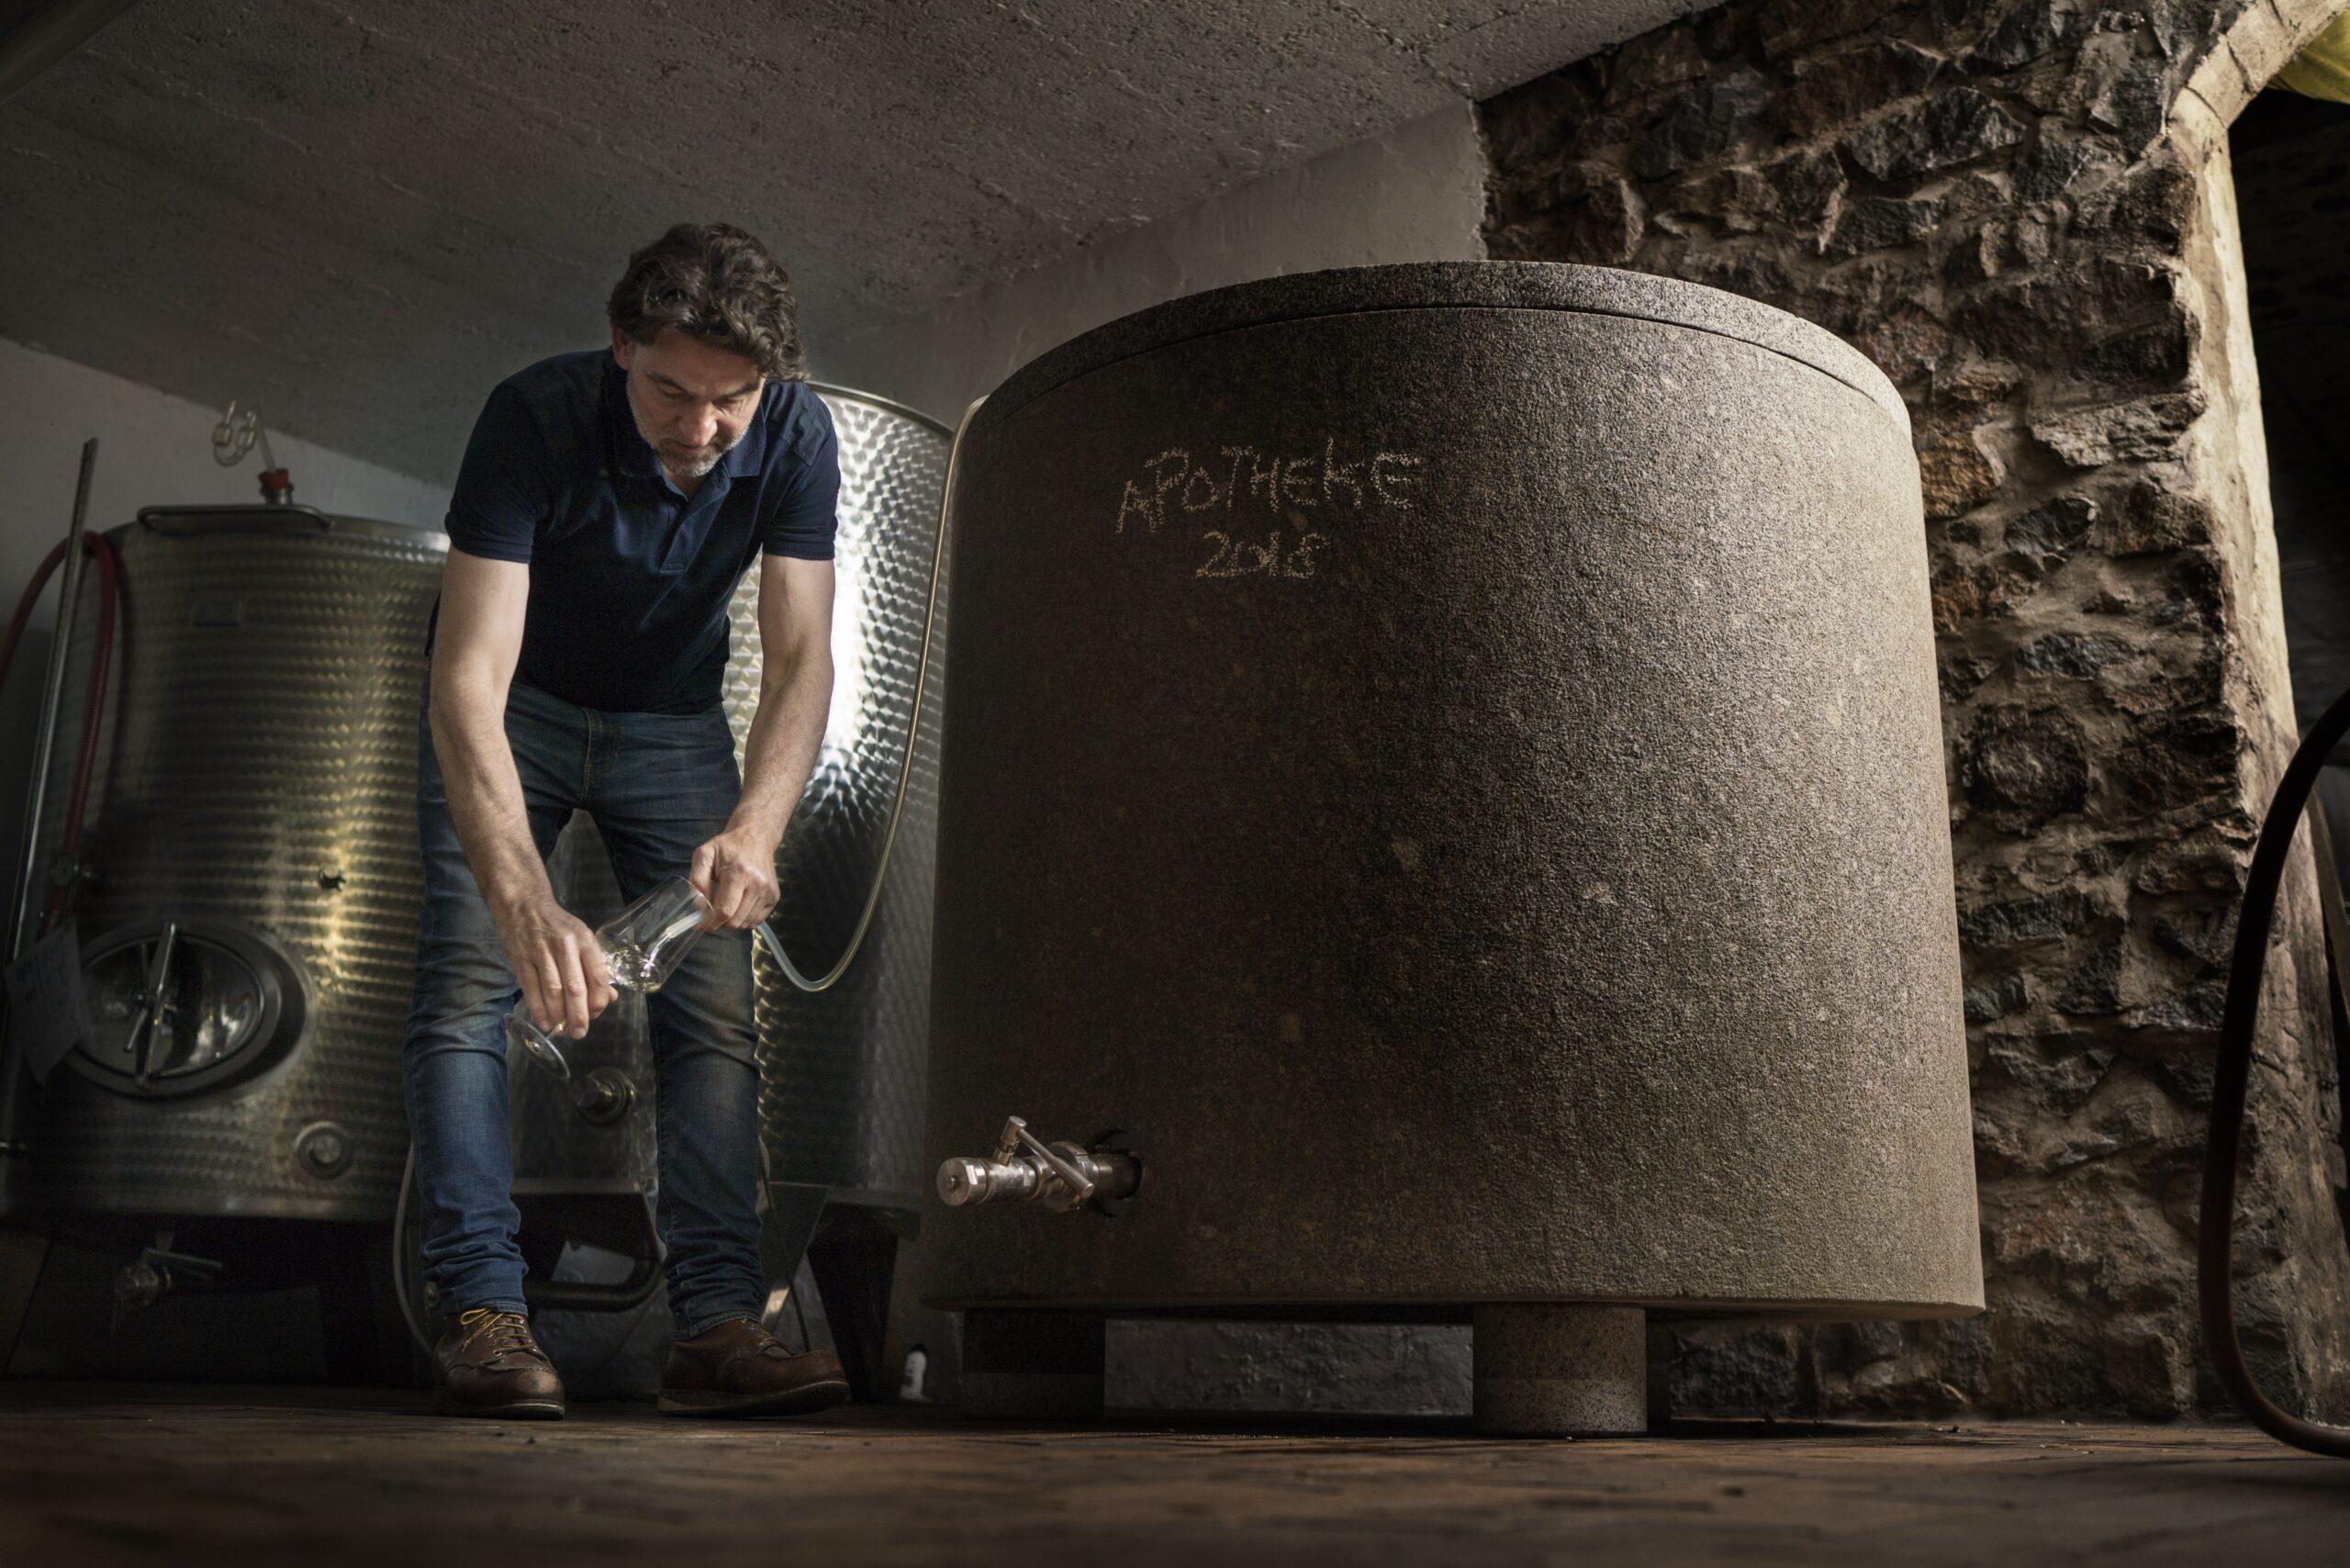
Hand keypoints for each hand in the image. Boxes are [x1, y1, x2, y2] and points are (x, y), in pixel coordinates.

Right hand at [493, 893, 615, 1038]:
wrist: (524, 903)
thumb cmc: (558, 926)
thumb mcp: (582, 939)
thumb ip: (595, 967)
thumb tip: (610, 997)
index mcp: (585, 941)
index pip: (598, 976)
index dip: (598, 1001)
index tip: (596, 1016)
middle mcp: (565, 946)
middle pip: (575, 988)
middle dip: (579, 1015)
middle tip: (580, 1033)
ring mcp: (541, 952)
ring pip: (553, 991)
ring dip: (558, 1016)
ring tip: (562, 1031)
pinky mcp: (521, 958)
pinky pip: (531, 989)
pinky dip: (538, 1009)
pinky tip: (545, 1023)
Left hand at [690, 825, 781, 928]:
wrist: (755, 837)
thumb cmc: (727, 847)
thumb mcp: (704, 856)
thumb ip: (697, 881)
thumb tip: (700, 907)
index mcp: (739, 873)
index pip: (725, 911)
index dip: (711, 922)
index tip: (701, 924)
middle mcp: (758, 884)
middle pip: (735, 921)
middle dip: (721, 921)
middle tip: (714, 911)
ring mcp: (768, 892)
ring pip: (745, 924)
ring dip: (733, 920)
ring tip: (728, 902)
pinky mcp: (774, 897)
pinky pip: (756, 921)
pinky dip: (744, 918)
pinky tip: (740, 903)